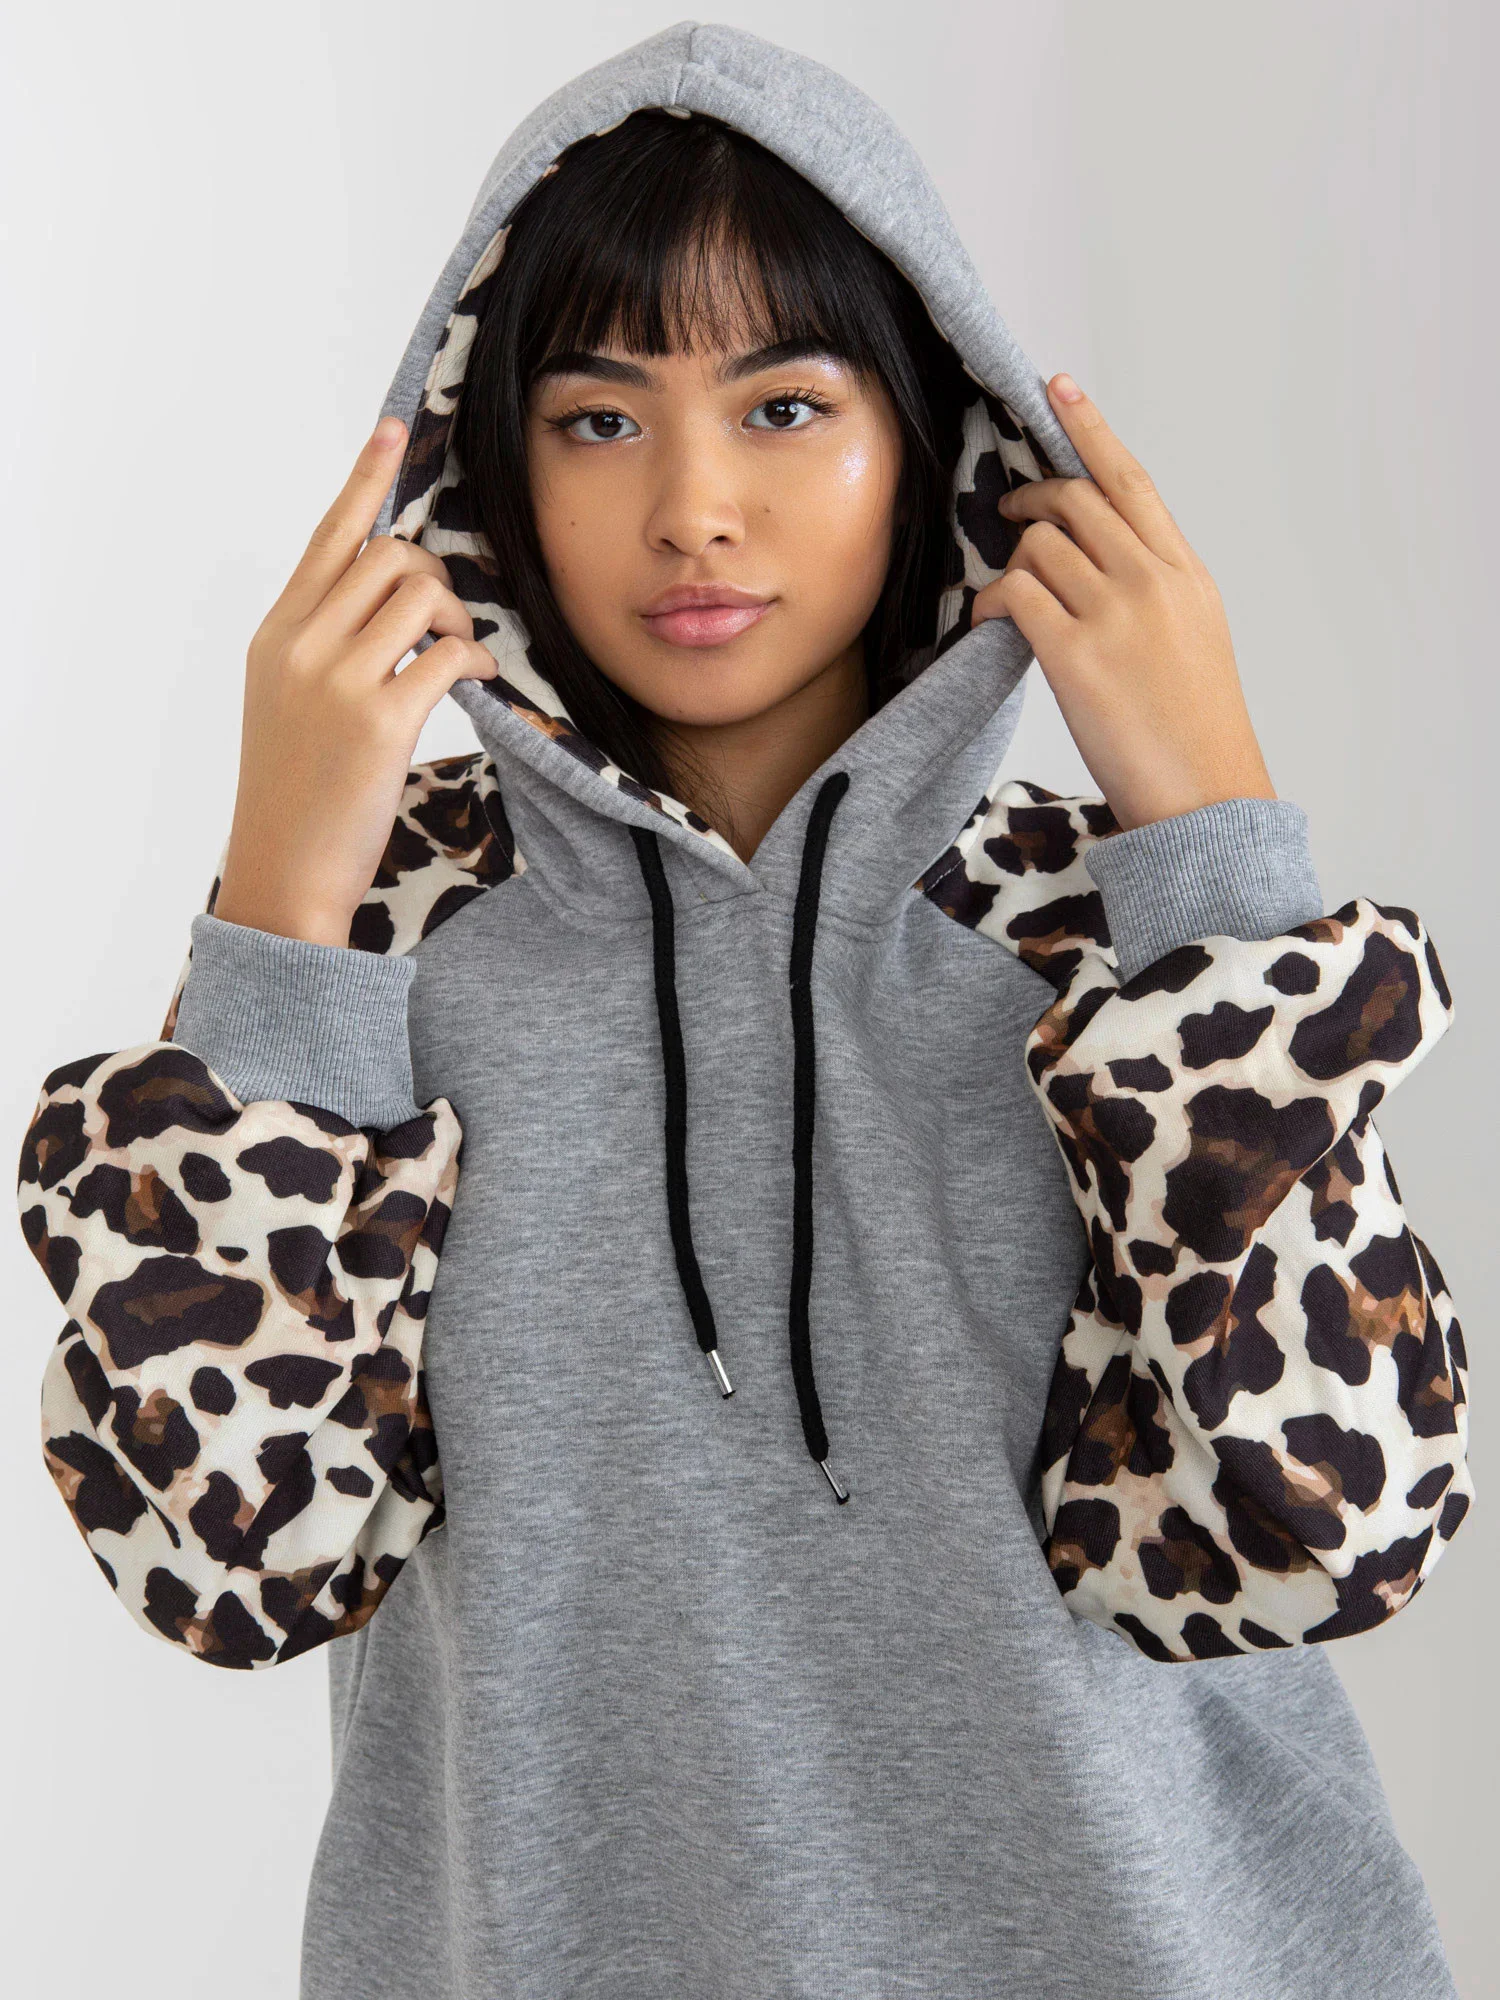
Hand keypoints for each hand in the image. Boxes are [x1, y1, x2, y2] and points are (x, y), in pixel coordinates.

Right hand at [214, 418, 497, 945]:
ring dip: (457, 617)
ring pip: (420, 593)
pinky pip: (447, 653)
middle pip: (389, 556)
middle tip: (447, 625)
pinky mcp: (377, 720)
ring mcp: (335, 679)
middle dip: (436, 578)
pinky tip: (475, 682)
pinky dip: (473, 661)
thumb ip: (324, 644)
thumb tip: (388, 599)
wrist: (285, 870)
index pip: (327, 537)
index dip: (366, 480)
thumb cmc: (298, 793)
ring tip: (458, 659)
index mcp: (277, 634)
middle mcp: (300, 644)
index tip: (394, 430)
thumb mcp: (289, 703)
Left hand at [971, 374, 1274, 832]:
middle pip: (1076, 500)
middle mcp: (1152, 581)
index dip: (1089, 429)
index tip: (1058, 389)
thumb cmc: (1194, 729)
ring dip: (1009, 558)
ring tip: (1006, 594)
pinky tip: (985, 623)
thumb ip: (1154, 587)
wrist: (1205, 796)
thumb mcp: (1195, 637)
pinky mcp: (1075, 655)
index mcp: (1186, 573)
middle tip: (1008, 510)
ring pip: (1040, 543)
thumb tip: (1098, 559)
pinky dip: (990, 602)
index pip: (1132, 480)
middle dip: (1030, 496)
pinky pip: (1014, 595)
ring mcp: (1114, 614)